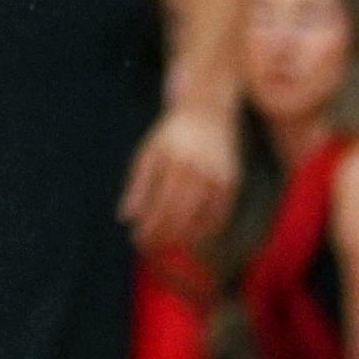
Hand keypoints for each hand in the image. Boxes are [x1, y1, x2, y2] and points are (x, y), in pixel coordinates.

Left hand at [121, 102, 239, 251]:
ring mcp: (218, 179)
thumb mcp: (148, 152)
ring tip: (164, 243)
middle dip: (162, 236)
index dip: (149, 228)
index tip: (136, 239)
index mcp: (173, 162)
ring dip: (182, 238)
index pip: (160, 206)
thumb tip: (125, 218)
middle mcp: (198, 171)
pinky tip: (190, 236)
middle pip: (179, 217)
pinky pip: (220, 216)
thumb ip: (138, 185)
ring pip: (201, 221)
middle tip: (147, 246)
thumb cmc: (171, 134)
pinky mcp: (232, 184)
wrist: (207, 111)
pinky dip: (205, 231)